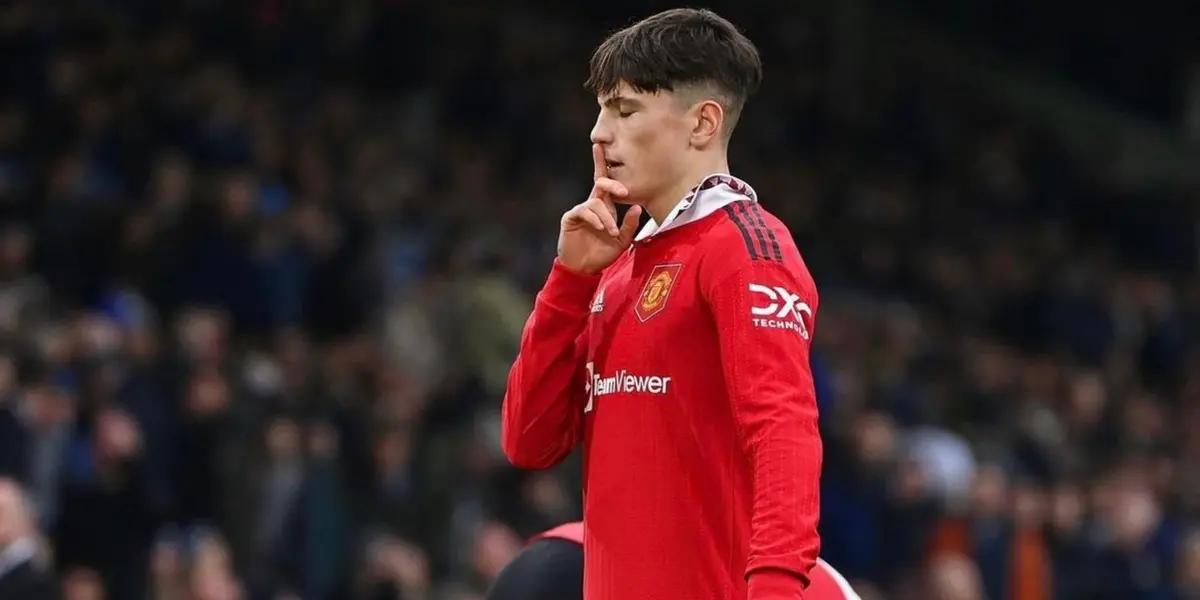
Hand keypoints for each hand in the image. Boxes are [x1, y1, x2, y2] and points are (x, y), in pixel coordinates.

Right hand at [557, 144, 642, 273]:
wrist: (584, 268)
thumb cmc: (602, 253)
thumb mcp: (622, 241)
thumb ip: (629, 225)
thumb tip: (636, 208)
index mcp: (604, 206)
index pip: (605, 181)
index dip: (601, 162)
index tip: (600, 145)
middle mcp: (593, 204)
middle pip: (600, 182)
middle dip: (612, 182)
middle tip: (624, 191)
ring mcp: (581, 210)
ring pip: (596, 202)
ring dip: (606, 217)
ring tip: (610, 232)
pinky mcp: (571, 218)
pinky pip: (584, 211)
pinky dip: (595, 218)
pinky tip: (600, 228)